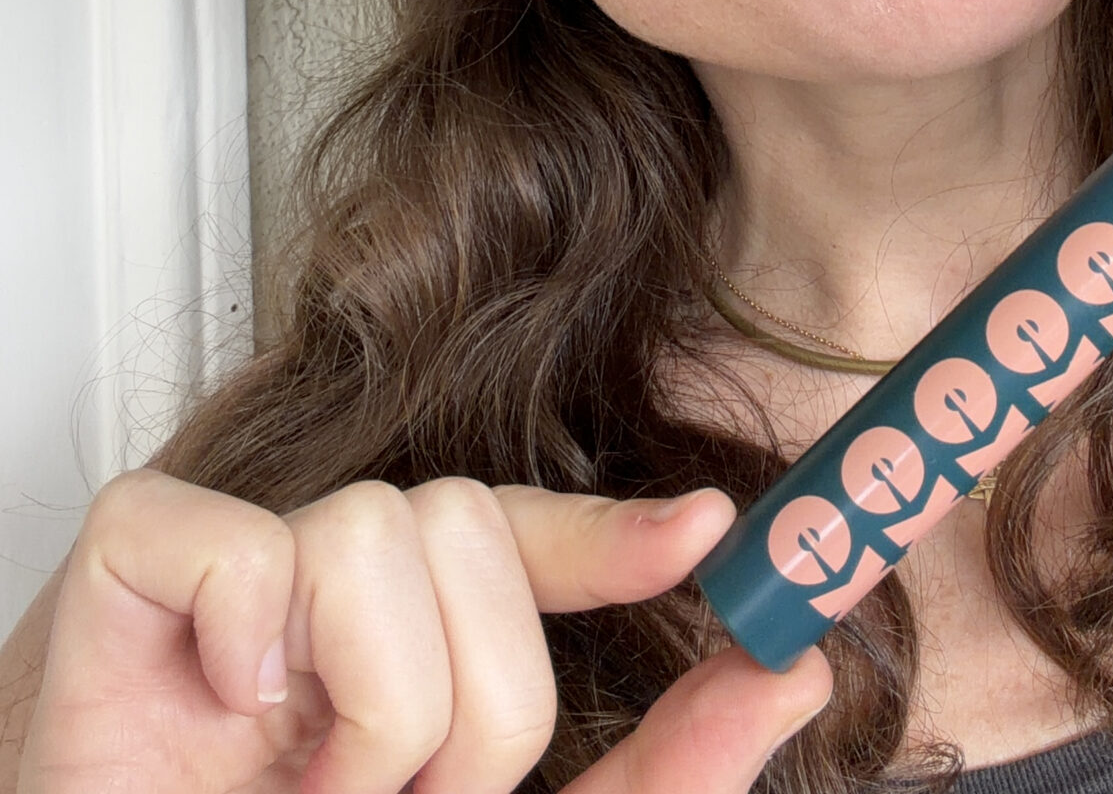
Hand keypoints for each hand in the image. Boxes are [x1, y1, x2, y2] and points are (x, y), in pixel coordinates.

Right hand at [13, 470, 828, 793]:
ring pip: (381, 535)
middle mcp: (332, 580)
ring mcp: (237, 557)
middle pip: (469, 528)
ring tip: (303, 783)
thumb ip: (645, 776)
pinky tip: (224, 710)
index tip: (712, 532)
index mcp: (408, 642)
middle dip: (467, 702)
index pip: (527, 542)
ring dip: (369, 706)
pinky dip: (253, 647)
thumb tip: (792, 675)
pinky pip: (252, 547)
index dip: (618, 531)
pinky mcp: (136, 549)